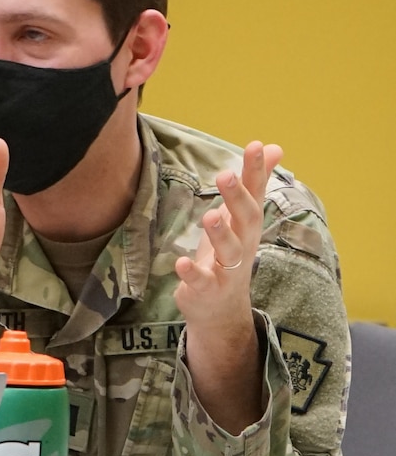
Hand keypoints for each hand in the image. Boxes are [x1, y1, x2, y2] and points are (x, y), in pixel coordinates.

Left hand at [173, 141, 280, 331]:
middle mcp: (243, 245)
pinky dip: (192, 272)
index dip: (256, 171)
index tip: (254, 145)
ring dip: (220, 233)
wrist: (221, 310)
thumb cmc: (228, 256)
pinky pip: (201, 281)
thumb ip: (254, 184)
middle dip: (238, 197)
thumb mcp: (240, 219)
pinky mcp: (206, 290)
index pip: (255, 193)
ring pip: (229, 250)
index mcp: (247, 225)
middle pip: (247, 219)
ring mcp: (227, 269)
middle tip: (225, 174)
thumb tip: (274, 147)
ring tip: (210, 215)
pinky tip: (181, 262)